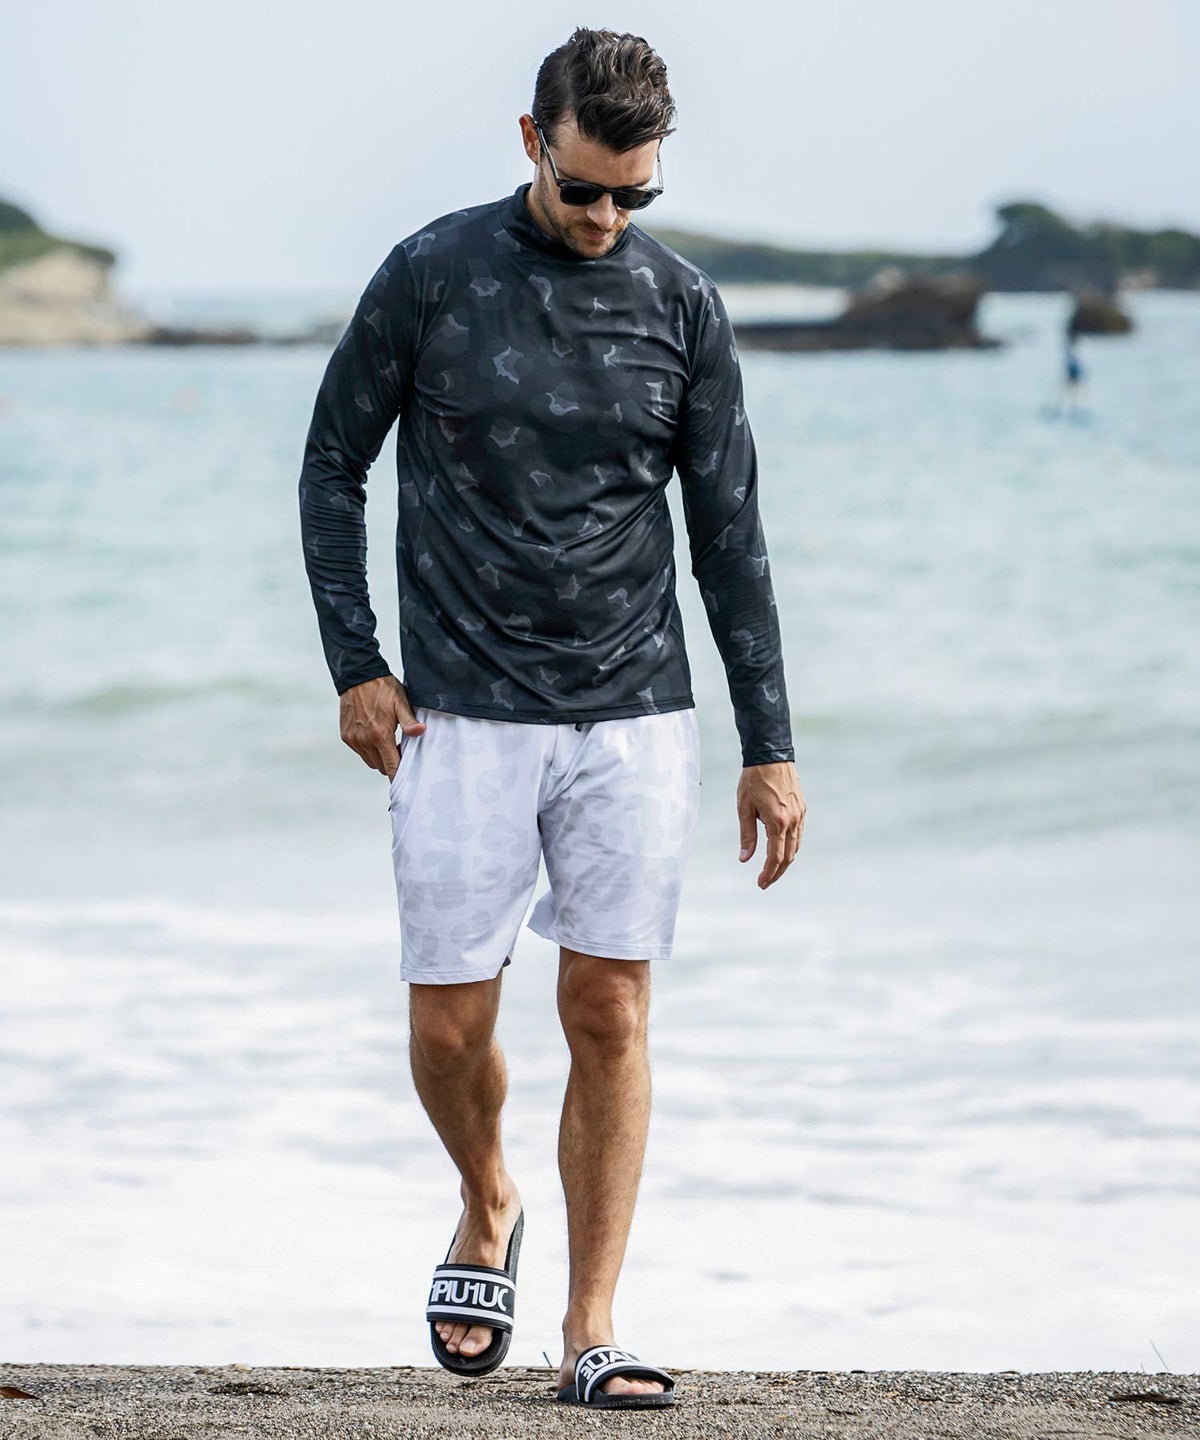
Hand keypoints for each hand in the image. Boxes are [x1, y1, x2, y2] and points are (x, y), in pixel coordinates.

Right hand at [339, 674, 425, 780]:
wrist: (357, 677)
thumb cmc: (381, 688)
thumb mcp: (400, 702)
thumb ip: (409, 721)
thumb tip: (421, 731)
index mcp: (379, 735)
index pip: (391, 766)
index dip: (398, 775)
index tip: (405, 778)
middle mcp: (364, 740)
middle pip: (380, 766)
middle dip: (391, 762)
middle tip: (398, 747)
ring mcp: (353, 739)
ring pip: (370, 761)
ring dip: (379, 756)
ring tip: (386, 740)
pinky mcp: (346, 736)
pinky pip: (360, 752)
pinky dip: (368, 749)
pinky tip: (374, 735)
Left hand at [736, 761, 805, 888]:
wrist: (770, 756)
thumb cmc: (753, 780)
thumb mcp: (744, 808)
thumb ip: (747, 835)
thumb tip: (744, 859)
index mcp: (777, 822)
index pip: (775, 857)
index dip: (768, 873)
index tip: (760, 884)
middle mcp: (792, 820)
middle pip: (788, 856)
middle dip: (777, 872)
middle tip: (765, 882)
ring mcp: (800, 814)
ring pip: (796, 846)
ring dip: (786, 861)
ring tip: (773, 870)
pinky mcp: (802, 808)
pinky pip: (799, 834)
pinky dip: (791, 846)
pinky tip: (782, 849)